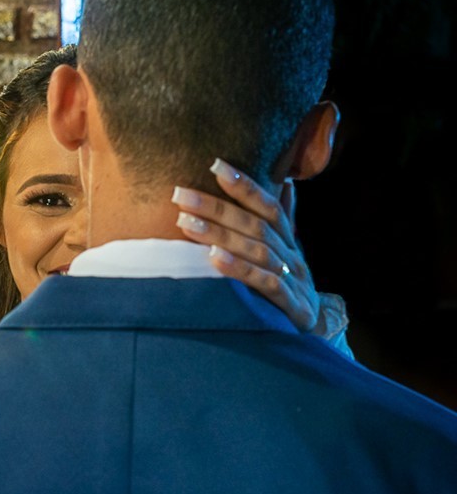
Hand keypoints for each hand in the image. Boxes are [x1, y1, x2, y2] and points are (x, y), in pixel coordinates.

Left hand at [171, 158, 321, 332]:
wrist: (314, 329)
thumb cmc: (286, 283)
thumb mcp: (283, 251)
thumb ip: (279, 220)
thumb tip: (287, 182)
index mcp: (287, 240)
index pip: (267, 205)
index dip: (244, 184)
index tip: (215, 165)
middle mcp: (290, 255)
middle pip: (254, 225)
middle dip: (216, 207)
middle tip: (179, 194)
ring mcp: (292, 279)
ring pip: (256, 250)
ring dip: (219, 234)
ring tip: (185, 222)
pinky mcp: (291, 305)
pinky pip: (264, 284)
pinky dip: (239, 269)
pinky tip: (213, 259)